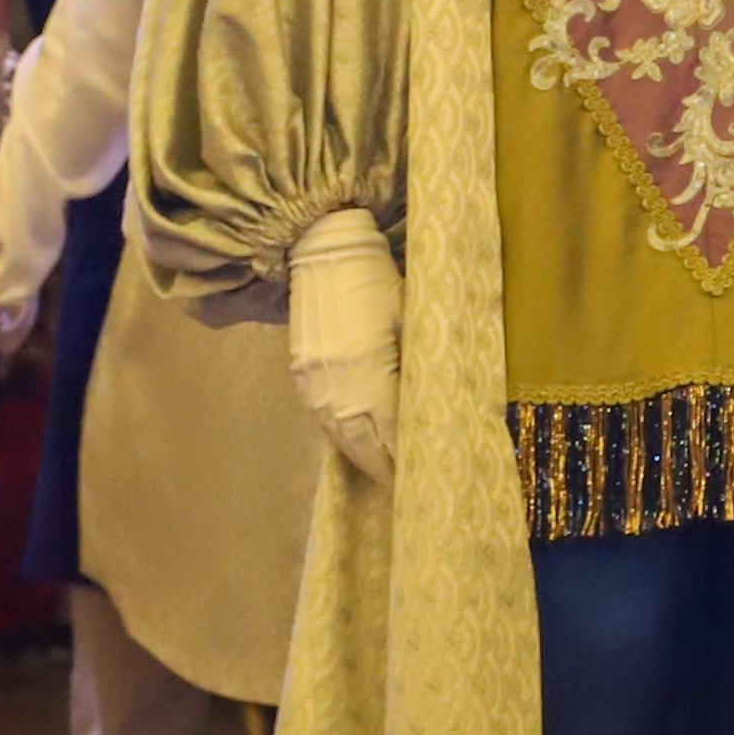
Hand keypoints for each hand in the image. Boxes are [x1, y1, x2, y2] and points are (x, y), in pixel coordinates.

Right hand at [285, 209, 401, 479]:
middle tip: (407, 487)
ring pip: (340, 437)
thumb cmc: (376, 279)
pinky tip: (360, 444)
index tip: (424, 479)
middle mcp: (335, 387)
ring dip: (364, 457)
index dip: (406, 459)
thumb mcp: (410, 318)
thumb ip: (418, 365)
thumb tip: (432, 405)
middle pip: (363, 446)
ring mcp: (313, 384)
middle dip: (385, 468)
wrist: (322, 247)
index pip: (390, 434)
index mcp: (367, 372)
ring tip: (385, 473)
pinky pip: (324, 420)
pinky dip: (344, 437)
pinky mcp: (300, 375)